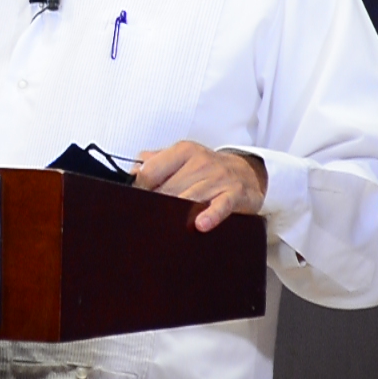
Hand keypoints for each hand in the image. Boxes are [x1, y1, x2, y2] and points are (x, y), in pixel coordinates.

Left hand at [132, 141, 266, 231]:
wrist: (247, 172)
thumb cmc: (206, 168)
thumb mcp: (181, 158)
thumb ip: (154, 162)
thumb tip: (131, 173)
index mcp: (182, 151)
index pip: (151, 170)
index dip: (140, 189)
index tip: (134, 202)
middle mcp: (199, 161)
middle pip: (168, 189)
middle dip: (156, 206)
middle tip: (146, 221)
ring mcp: (217, 177)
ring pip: (189, 198)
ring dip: (176, 213)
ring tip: (165, 227)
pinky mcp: (234, 193)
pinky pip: (220, 205)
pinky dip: (210, 215)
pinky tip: (200, 224)